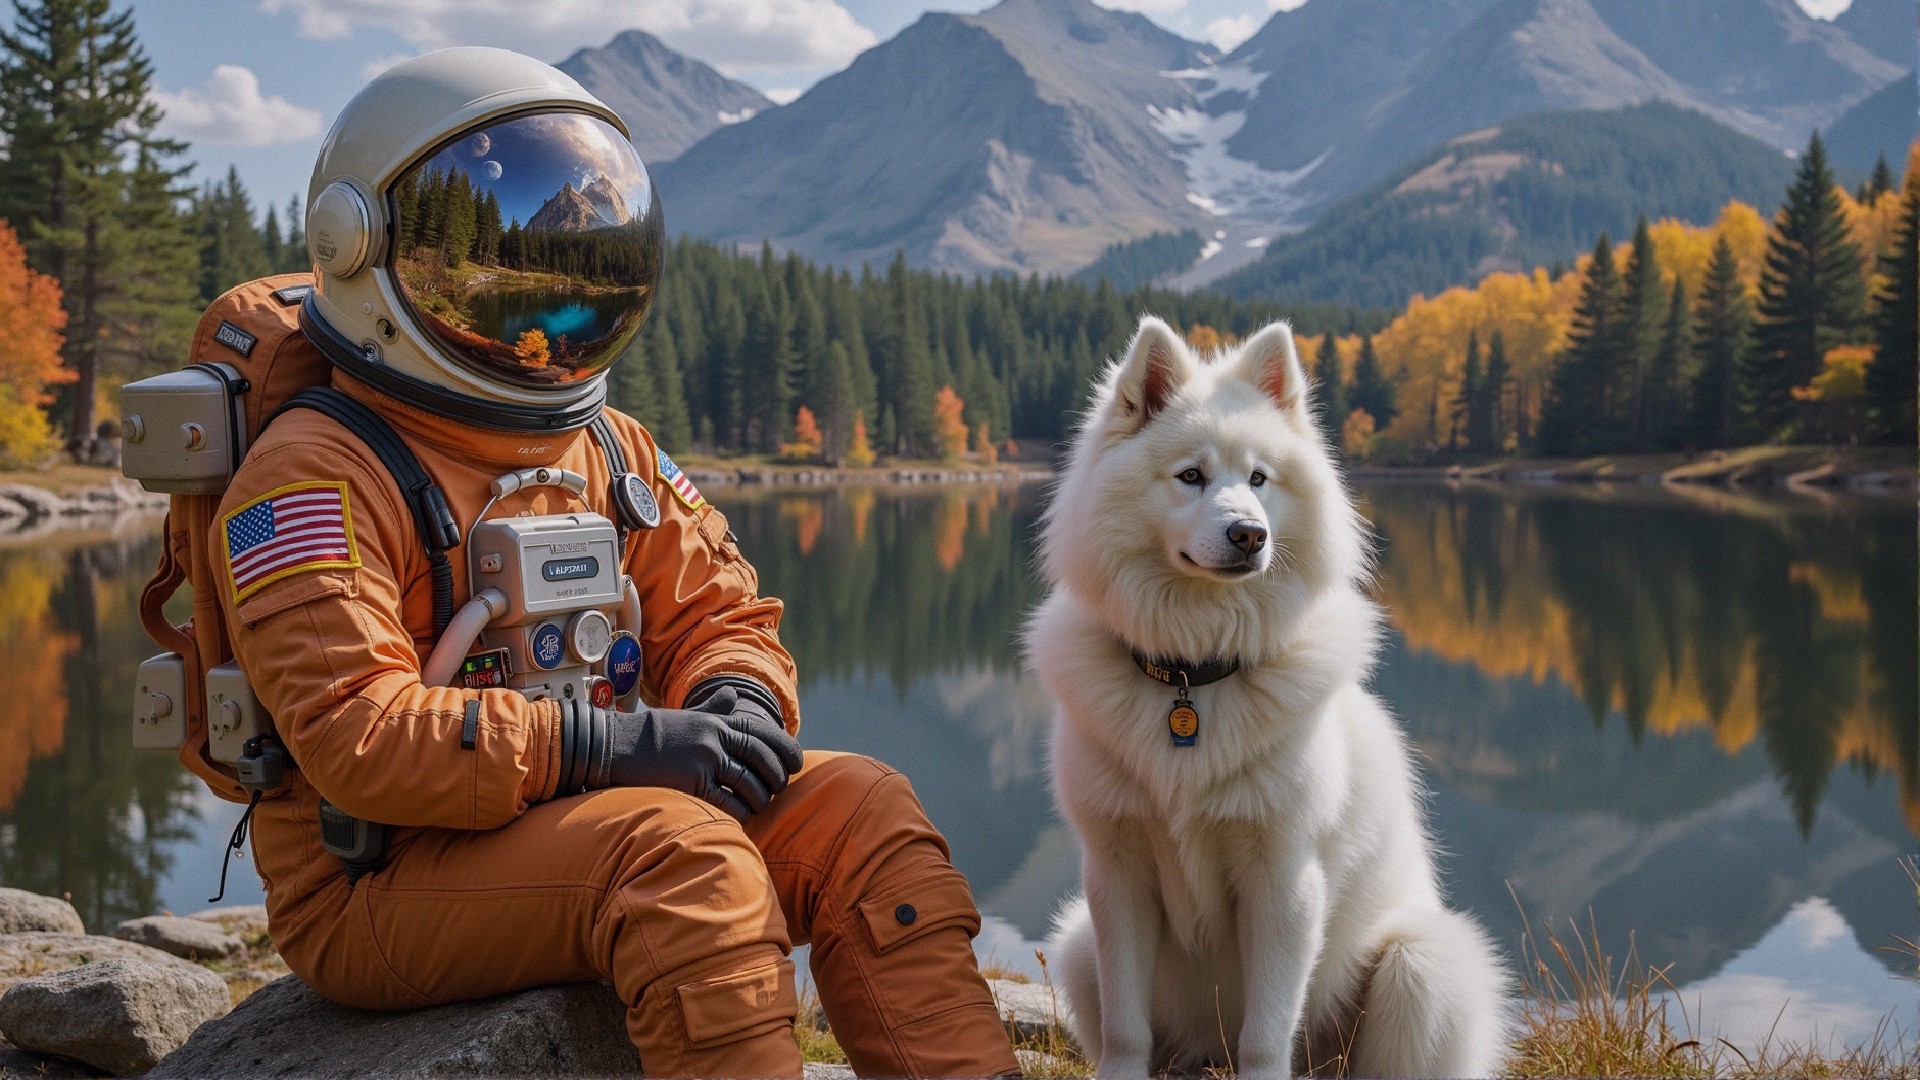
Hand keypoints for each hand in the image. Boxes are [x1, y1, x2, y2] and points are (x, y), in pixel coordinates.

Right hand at [596, 684, 801, 821]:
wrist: (614, 746)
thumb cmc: (651, 736)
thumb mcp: (686, 717)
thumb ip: (713, 709)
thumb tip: (732, 695)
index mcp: (716, 721)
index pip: (762, 732)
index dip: (785, 749)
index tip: (797, 764)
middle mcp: (715, 737)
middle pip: (762, 758)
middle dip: (776, 778)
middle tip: (776, 791)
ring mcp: (705, 759)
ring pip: (750, 783)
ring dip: (759, 799)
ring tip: (757, 806)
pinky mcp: (692, 783)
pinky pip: (728, 802)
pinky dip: (740, 812)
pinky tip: (739, 816)